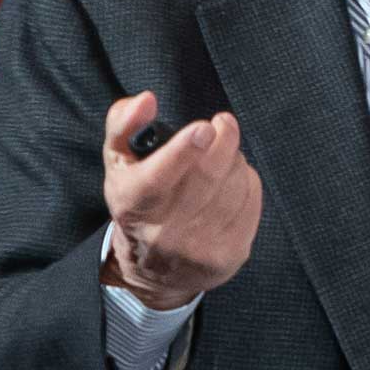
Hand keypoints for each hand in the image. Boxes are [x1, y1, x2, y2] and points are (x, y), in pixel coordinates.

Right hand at [100, 90, 261, 308]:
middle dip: (224, 141)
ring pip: (234, 186)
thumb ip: (123, 123)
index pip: (157, 178)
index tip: (203, 128)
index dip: (183, 151)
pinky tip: (233, 180)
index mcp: (133, 204)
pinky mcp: (227, 257)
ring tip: (223, 157)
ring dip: (235, 160)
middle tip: (223, 123)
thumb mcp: (118, 161)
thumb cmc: (137, 201)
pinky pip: (251, 204)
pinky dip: (247, 182)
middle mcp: (164, 232)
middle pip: (207, 177)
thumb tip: (145, 100)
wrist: (151, 269)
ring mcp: (198, 248)